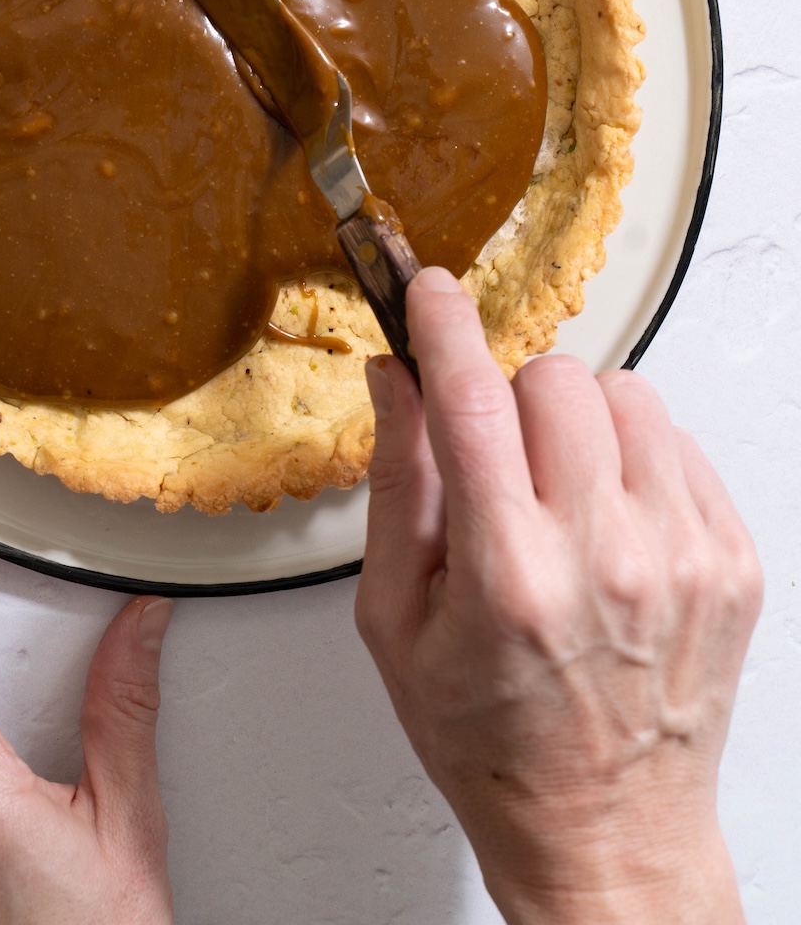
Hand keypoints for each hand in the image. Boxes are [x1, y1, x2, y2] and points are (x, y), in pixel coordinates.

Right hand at [355, 268, 761, 924]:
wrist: (607, 835)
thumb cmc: (491, 741)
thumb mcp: (397, 623)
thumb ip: (397, 485)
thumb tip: (397, 379)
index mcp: (508, 576)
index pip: (473, 400)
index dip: (445, 324)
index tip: (431, 292)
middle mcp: (607, 558)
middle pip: (557, 379)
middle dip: (510, 395)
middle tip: (497, 455)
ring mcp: (682, 557)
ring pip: (627, 395)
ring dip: (578, 422)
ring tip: (559, 493)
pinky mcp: (730, 561)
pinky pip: (679, 443)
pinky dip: (635, 460)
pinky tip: (608, 523)